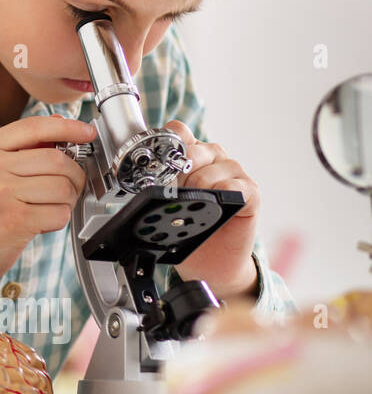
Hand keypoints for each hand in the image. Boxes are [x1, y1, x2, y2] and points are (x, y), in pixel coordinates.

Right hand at [0, 115, 95, 285]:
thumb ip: (21, 148)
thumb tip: (60, 126)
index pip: (34, 127)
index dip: (67, 127)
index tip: (86, 132)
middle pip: (56, 159)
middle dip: (74, 175)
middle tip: (70, 185)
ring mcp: (1, 193)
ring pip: (63, 187)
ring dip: (67, 200)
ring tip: (50, 206)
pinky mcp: (15, 220)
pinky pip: (59, 213)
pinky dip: (58, 219)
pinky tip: (42, 221)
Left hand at [162, 120, 259, 299]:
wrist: (210, 261)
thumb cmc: (186, 228)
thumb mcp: (164, 202)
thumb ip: (158, 183)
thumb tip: (143, 177)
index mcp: (191, 155)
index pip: (177, 132)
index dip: (165, 144)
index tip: (157, 165)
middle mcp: (213, 159)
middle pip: (192, 150)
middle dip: (177, 173)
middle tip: (174, 194)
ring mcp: (233, 174)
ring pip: (211, 168)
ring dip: (197, 188)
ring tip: (194, 205)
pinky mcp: (251, 193)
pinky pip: (236, 186)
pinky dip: (222, 194)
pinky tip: (215, 205)